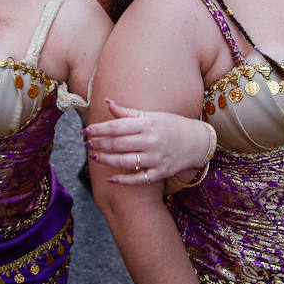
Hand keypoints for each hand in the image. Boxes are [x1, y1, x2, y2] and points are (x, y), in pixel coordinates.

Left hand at [82, 98, 212, 185]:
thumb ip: (128, 112)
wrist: (197, 142)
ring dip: (106, 160)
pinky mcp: (161, 172)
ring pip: (125, 161)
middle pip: (118, 144)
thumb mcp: (152, 115)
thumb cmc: (172, 125)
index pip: (117, 127)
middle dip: (99, 143)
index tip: (86, 130)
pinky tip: (111, 178)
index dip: (99, 129)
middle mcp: (151, 141)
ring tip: (94, 156)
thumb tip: (107, 103)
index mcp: (148, 124)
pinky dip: (123, 180)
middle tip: (86, 143)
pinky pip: (138, 179)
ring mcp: (156, 158)